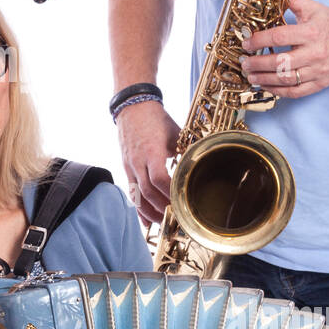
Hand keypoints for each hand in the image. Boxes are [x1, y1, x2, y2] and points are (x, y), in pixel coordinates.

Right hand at [116, 100, 179, 225]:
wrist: (132, 107)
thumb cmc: (156, 118)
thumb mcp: (175, 132)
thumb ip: (185, 150)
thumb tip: (202, 165)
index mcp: (151, 151)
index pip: (158, 178)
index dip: (169, 192)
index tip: (181, 201)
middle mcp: (138, 161)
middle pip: (147, 191)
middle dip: (161, 207)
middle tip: (175, 217)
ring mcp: (130, 165)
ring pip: (137, 195)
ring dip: (149, 211)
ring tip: (162, 221)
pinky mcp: (126, 167)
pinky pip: (131, 191)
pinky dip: (139, 207)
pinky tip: (145, 219)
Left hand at [239, 0, 328, 97]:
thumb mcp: (316, 9)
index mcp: (311, 32)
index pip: (279, 36)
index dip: (259, 40)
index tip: (246, 43)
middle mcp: (315, 53)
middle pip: (280, 62)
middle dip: (257, 64)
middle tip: (244, 62)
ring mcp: (318, 71)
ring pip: (286, 79)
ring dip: (264, 79)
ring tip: (250, 76)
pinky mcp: (320, 84)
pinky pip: (296, 92)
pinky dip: (278, 91)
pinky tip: (266, 86)